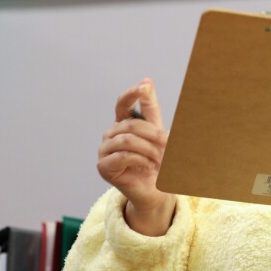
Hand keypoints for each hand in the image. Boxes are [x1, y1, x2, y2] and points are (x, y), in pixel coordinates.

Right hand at [98, 78, 174, 234]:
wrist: (157, 190)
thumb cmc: (157, 161)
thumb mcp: (157, 132)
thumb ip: (150, 108)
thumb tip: (146, 80)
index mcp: (123, 124)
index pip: (122, 104)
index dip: (131, 94)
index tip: (144, 87)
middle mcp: (110, 135)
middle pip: (130, 124)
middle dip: (153, 135)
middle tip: (167, 147)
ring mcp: (104, 151)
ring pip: (127, 140)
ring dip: (148, 149)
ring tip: (158, 159)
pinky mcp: (103, 167)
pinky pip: (122, 156)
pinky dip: (140, 159)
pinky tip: (148, 166)